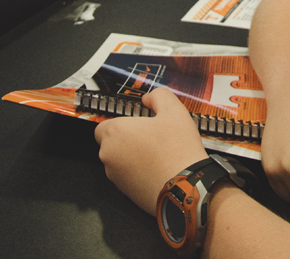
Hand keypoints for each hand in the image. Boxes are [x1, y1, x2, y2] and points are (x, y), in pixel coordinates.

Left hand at [94, 88, 208, 213]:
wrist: (186, 188)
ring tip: (158, 154)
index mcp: (115, 132)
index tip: (137, 124)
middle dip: (128, 140)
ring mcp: (115, 176)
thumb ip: (158, 96)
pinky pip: (127, 177)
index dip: (121, 123)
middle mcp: (109, 155)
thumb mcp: (174, 111)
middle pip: (111, 143)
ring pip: (119, 161)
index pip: (103, 125)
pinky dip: (138, 172)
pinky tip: (158, 169)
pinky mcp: (125, 192)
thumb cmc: (178, 152)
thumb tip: (149, 98)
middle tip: (151, 138)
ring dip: (132, 156)